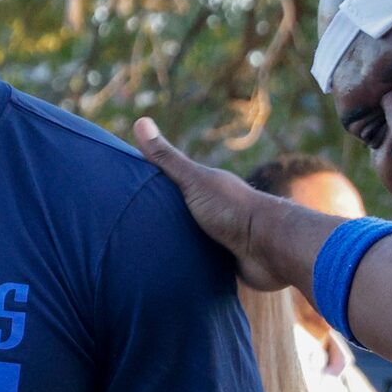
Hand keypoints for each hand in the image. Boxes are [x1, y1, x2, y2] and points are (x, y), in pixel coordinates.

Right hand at [132, 119, 295, 291]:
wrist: (267, 248)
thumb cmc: (231, 210)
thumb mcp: (193, 180)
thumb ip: (167, 158)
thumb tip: (140, 120)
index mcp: (206, 187)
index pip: (173, 183)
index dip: (150, 185)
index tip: (123, 189)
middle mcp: (214, 210)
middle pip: (179, 212)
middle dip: (159, 218)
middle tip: (127, 226)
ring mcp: (220, 236)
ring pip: (189, 239)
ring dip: (172, 245)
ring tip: (141, 253)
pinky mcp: (224, 262)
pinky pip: (199, 263)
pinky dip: (185, 266)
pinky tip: (166, 271)